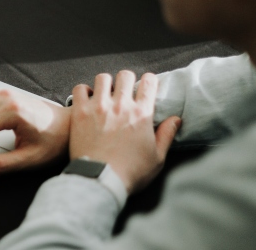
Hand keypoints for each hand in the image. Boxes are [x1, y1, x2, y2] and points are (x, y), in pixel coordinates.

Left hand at [69, 71, 180, 192]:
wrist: (100, 179)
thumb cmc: (129, 172)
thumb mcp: (157, 157)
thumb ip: (167, 135)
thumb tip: (176, 119)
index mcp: (142, 114)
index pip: (149, 82)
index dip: (149, 81)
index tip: (147, 86)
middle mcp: (121, 105)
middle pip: (125, 75)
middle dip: (127, 80)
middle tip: (125, 90)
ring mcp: (98, 107)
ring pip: (103, 78)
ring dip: (106, 83)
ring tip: (105, 93)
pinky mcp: (80, 112)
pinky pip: (80, 89)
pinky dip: (84, 91)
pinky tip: (87, 99)